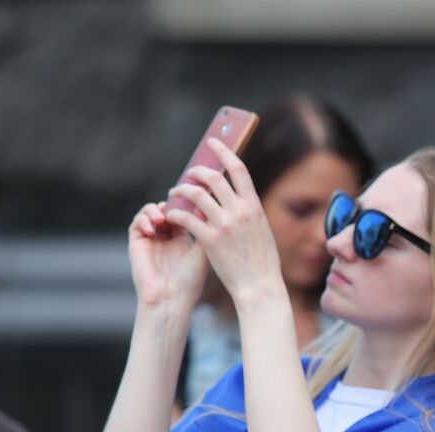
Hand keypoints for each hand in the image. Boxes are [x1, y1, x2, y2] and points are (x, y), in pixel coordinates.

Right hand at [128, 201, 208, 312]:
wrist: (171, 299)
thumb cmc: (190, 280)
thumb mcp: (203, 252)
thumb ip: (204, 228)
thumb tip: (208, 206)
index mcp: (182, 240)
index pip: (181, 214)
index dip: (184, 204)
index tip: (189, 200)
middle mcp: (165, 239)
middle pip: (164, 210)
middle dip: (170, 205)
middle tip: (175, 205)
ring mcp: (150, 241)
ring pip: (149, 213)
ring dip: (154, 210)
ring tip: (162, 219)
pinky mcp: (137, 244)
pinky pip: (136, 223)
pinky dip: (143, 219)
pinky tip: (153, 228)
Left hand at [164, 139, 283, 307]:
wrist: (260, 286)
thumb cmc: (262, 262)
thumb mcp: (262, 230)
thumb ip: (248, 212)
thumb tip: (236, 197)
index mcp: (254, 206)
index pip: (239, 169)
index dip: (224, 152)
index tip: (213, 143)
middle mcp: (239, 211)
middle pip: (213, 177)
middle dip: (196, 171)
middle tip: (189, 173)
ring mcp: (224, 224)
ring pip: (195, 194)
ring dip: (181, 190)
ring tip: (175, 194)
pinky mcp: (209, 239)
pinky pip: (186, 217)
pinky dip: (176, 213)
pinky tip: (172, 215)